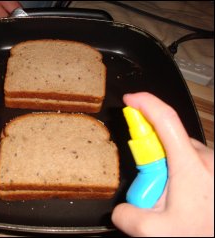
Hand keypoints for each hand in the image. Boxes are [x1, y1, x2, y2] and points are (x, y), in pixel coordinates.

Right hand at [112, 92, 213, 235]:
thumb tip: (119, 207)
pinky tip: (182, 195)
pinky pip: (187, 158)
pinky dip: (176, 170)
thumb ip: (127, 216)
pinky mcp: (212, 166)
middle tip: (152, 189)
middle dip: (149, 158)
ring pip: (176, 150)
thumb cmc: (202, 233)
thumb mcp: (155, 231)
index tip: (130, 99)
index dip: (145, 103)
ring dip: (164, 167)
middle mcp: (204, 157)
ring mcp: (210, 161)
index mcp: (190, 165)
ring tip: (171, 199)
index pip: (165, 120)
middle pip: (166, 139)